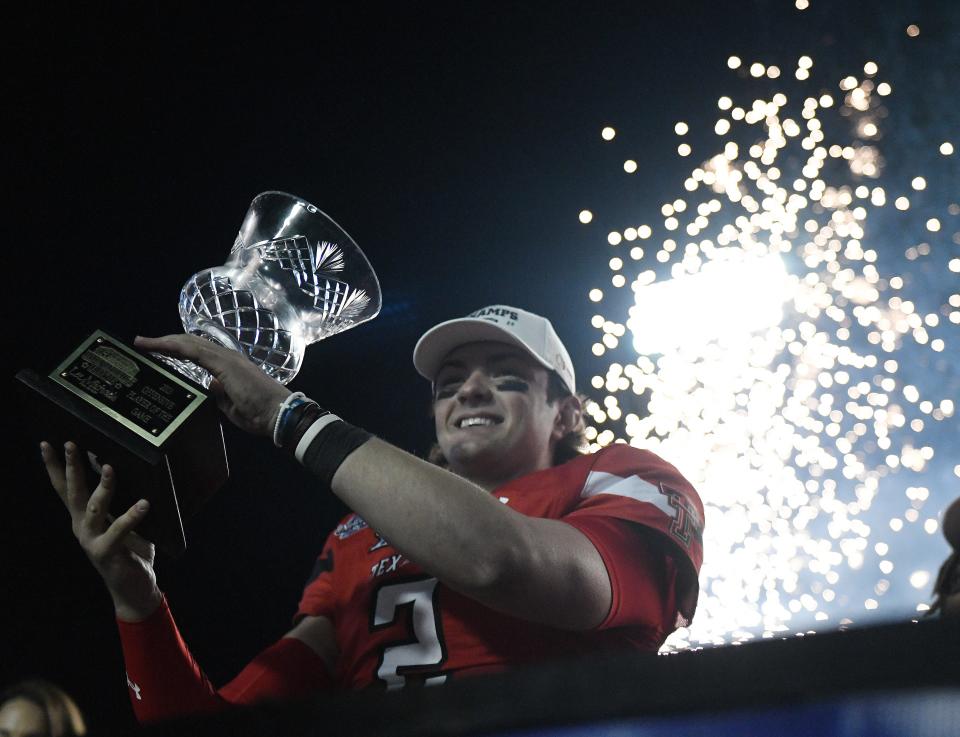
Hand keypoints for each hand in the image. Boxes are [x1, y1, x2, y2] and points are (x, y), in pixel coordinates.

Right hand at [42, 441, 161, 620]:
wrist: (134, 589)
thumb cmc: (131, 552)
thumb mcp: (124, 522)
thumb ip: (120, 504)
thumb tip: (127, 472)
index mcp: (84, 518)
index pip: (65, 488)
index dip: (55, 467)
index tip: (47, 444)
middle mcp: (83, 527)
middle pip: (73, 492)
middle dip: (71, 467)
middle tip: (70, 443)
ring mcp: (92, 541)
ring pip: (93, 508)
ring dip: (102, 487)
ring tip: (109, 467)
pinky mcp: (107, 553)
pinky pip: (119, 531)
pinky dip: (131, 516)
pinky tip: (144, 503)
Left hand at [134, 334, 290, 436]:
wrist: (278, 414)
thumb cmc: (260, 413)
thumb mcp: (231, 404)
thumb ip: (219, 393)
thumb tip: (210, 386)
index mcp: (228, 366)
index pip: (197, 352)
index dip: (176, 349)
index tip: (157, 350)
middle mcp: (226, 356)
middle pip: (190, 343)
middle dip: (165, 342)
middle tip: (142, 342)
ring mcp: (226, 358)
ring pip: (189, 343)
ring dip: (164, 342)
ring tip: (143, 342)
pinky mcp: (224, 363)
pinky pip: (194, 351)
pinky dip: (174, 346)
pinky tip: (159, 346)